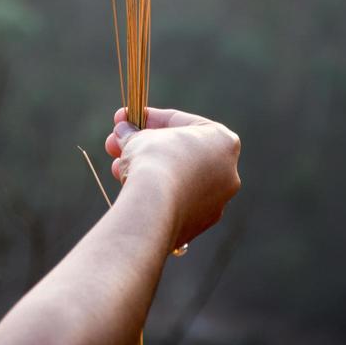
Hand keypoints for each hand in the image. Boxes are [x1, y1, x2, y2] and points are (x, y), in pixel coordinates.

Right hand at [105, 106, 240, 249]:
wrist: (154, 209)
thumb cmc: (154, 161)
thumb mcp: (140, 137)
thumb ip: (134, 132)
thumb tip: (123, 130)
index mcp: (224, 142)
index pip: (182, 122)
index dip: (148, 118)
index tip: (126, 118)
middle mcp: (227, 172)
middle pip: (179, 152)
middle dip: (145, 146)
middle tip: (118, 144)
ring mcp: (216, 202)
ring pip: (176, 178)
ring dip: (147, 170)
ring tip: (118, 169)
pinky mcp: (199, 225)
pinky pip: (174, 201)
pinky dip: (155, 194)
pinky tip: (130, 191)